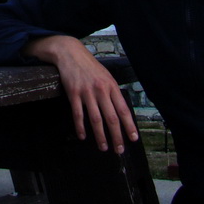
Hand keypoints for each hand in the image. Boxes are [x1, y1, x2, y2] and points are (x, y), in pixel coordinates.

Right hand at [23, 35, 138, 152]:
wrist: (70, 53)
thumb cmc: (89, 66)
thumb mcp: (106, 76)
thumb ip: (112, 92)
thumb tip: (120, 111)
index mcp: (111, 86)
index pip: (123, 109)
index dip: (129, 125)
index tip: (133, 138)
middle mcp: (101, 90)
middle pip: (111, 118)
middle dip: (117, 136)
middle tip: (119, 150)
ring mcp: (87, 92)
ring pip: (96, 119)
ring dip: (100, 136)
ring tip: (104, 147)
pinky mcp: (73, 93)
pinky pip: (78, 114)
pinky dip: (80, 127)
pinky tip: (83, 136)